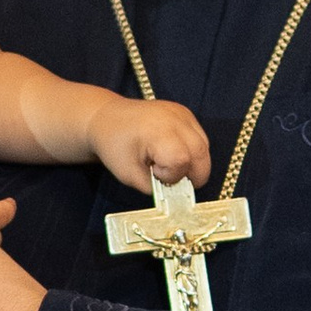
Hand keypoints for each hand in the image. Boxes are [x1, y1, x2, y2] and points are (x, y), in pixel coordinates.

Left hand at [87, 93, 212, 198]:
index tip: (155, 173)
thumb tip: (175, 196)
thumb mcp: (129, 175)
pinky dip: (192, 152)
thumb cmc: (115, 146)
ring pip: (204, 147)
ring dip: (193, 163)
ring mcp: (183, 114)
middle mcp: (175, 119)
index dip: (172, 175)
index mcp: (158, 131)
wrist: (107, 118)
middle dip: (192, 174)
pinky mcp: (186, 114)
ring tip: (168, 163)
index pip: (181, 160)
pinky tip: (172, 152)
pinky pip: (200, 138)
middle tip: (171, 179)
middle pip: (200, 153)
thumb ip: (154, 189)